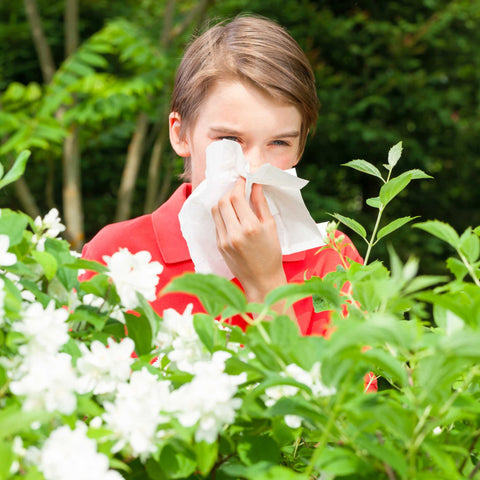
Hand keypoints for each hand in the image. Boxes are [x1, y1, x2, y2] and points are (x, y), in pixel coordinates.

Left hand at [211, 178, 286, 302]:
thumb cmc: (271, 254)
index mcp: (251, 227)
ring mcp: (224, 240)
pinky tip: (232, 216)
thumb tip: (255, 185)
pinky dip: (223, 215)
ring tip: (234, 201)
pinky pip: (217, 223)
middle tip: (239, 189)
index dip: (239, 184)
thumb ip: (261, 204)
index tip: (244, 179)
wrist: (262, 280)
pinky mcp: (219, 246)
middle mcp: (235, 233)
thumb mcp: (271, 227)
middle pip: (223, 201)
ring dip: (223, 202)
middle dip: (230, 191)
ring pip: (215, 211)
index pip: (237, 197)